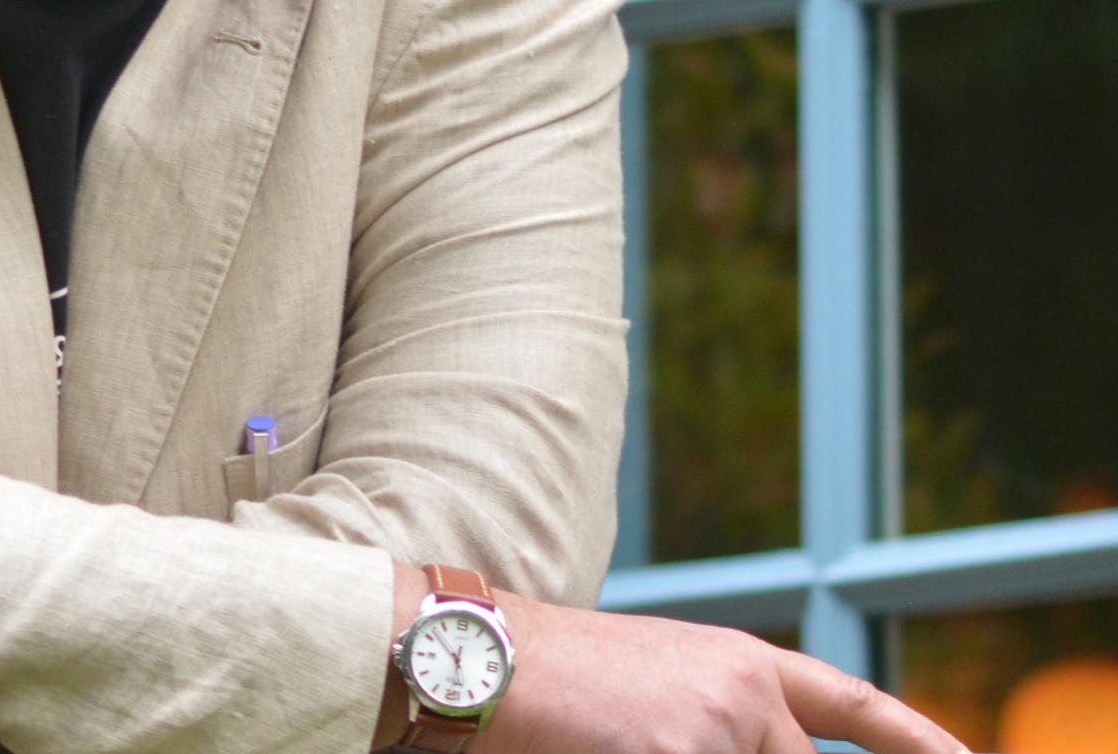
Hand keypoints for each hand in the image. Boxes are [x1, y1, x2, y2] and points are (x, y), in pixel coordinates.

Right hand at [471, 592, 967, 753]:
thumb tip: (768, 747)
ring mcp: (719, 726)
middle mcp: (746, 689)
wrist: (480, 654)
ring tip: (622, 738)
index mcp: (740, 663)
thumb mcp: (657, 689)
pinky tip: (609, 752)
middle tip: (656, 742)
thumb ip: (722, 723)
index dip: (919, 743)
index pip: (854, 708)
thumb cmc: (554, 682)